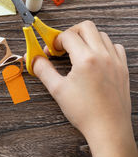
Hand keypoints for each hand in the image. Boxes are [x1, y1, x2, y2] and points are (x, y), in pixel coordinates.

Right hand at [32, 20, 136, 156]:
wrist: (108, 129)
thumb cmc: (85, 112)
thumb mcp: (57, 89)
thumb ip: (43, 70)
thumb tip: (33, 58)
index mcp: (86, 59)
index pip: (68, 35)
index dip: (55, 41)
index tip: (50, 51)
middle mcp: (103, 56)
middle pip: (86, 26)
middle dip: (71, 32)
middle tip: (63, 45)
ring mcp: (115, 61)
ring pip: (101, 35)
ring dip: (87, 38)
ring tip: (77, 53)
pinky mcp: (123, 69)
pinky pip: (115, 47)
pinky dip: (104, 47)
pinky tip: (95, 58)